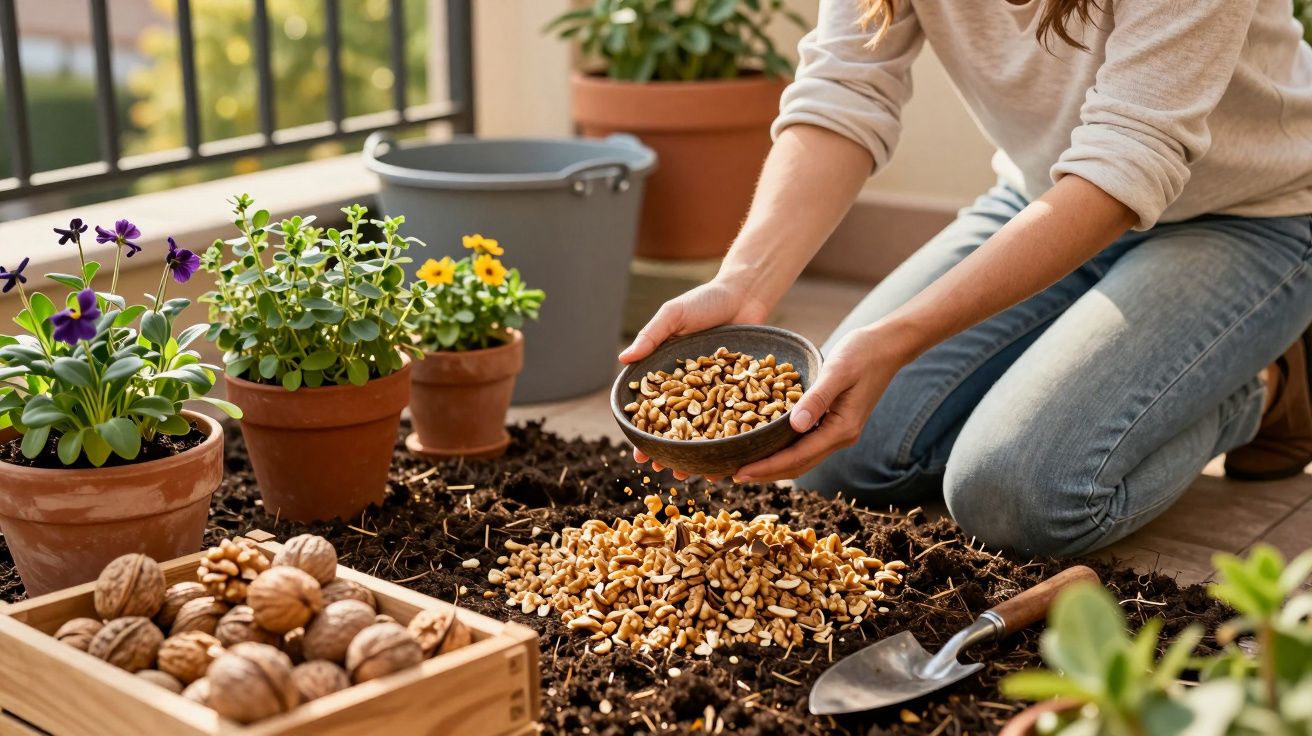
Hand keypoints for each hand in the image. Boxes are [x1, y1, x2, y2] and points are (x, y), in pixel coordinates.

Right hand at [622, 278, 771, 480]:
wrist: (746, 293)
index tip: (639, 455)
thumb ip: (651, 336)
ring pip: (709, 429)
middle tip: (666, 472)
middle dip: (672, 452)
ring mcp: (719, 392)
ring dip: (702, 453)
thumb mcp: (674, 315)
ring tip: (698, 474)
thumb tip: (622, 359)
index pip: (654, 410)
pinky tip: (733, 457)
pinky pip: (739, 419)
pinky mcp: (746, 391)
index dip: (645, 434)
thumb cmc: (705, 301)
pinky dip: (734, 437)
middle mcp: (693, 388)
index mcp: (670, 375)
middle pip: (680, 427)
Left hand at [733, 324, 907, 482]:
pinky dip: (783, 448)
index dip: (767, 467)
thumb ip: (817, 398)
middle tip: (732, 475)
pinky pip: (804, 443)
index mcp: (841, 429)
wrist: (887, 345)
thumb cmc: (863, 353)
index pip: (798, 457)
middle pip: (797, 465)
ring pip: (801, 458)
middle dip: (765, 473)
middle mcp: (840, 437)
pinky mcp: (834, 422)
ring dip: (773, 465)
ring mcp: (838, 431)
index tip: (740, 472)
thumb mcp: (837, 371)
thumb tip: (795, 425)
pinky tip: (765, 444)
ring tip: (743, 466)